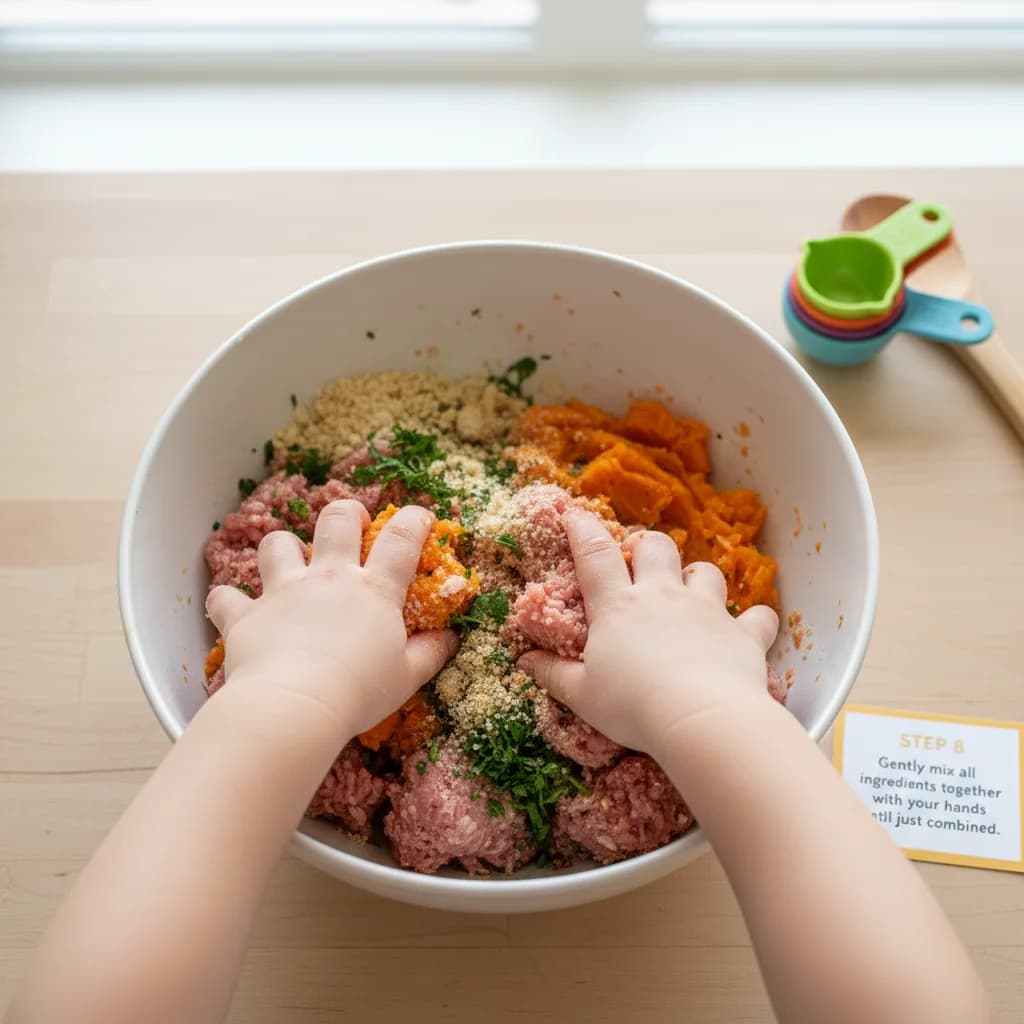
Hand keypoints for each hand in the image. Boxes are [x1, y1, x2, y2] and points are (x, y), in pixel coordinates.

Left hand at [206, 500, 457, 740]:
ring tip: (288, 561)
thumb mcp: (406, 678)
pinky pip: (227, 597)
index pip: (402, 539)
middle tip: (353, 525)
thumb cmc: (358, 693)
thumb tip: (451, 638)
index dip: (415, 519)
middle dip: (347, 514)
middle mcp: (328, 579)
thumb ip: (430, 654)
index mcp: (373, 590)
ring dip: (282, 547)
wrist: (294, 707)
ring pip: (277, 543)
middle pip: (337, 521)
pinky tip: (233, 609)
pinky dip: (228, 601)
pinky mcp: (246, 615)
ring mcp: (284, 592)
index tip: (421, 517)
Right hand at [518, 509, 777, 756]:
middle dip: (647, 546)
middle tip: (640, 560)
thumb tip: (524, 661)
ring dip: (697, 576)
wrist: (701, 718)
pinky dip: (754, 621)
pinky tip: (749, 628)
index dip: (582, 530)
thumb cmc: (633, 706)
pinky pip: (757, 617)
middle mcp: (663, 596)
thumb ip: (554, 674)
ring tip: (691, 591)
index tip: (575, 513)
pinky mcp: (742, 633)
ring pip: (705, 571)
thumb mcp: (582, 695)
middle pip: (656, 548)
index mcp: (618, 606)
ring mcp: (706, 610)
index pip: (594, 555)